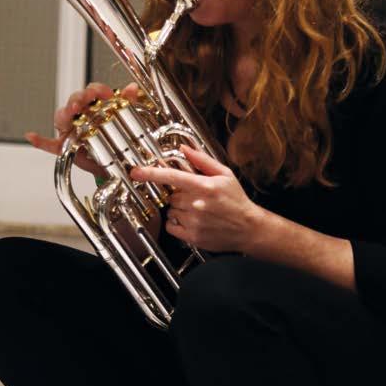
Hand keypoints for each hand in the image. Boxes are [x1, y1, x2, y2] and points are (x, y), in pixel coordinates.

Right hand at [25, 82, 140, 176]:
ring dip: (65, 113)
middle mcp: (80, 114)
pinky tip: (31, 136)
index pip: (92, 91)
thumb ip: (129, 102)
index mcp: (94, 105)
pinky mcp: (64, 146)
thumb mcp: (127, 119)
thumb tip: (132, 87)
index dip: (97, 90)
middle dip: (78, 99)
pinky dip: (40, 140)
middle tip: (83, 101)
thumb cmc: (116, 138)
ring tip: (70, 112)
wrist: (115, 162)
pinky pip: (49, 143)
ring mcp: (70, 129)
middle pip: (74, 100)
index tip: (105, 93)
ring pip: (62, 117)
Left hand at [130, 144, 262, 252]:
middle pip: (172, 195)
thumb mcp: (225, 174)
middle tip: (197, 197)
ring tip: (198, 210)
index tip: (136, 172)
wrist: (249, 228)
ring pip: (171, 210)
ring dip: (179, 209)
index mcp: (204, 186)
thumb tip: (185, 149)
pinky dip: (176, 223)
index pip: (172, 177)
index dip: (151, 174)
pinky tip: (191, 220)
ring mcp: (194, 221)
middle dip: (181, 194)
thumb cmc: (237, 201)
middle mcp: (197, 204)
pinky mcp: (192, 236)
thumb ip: (202, 161)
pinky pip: (171, 226)